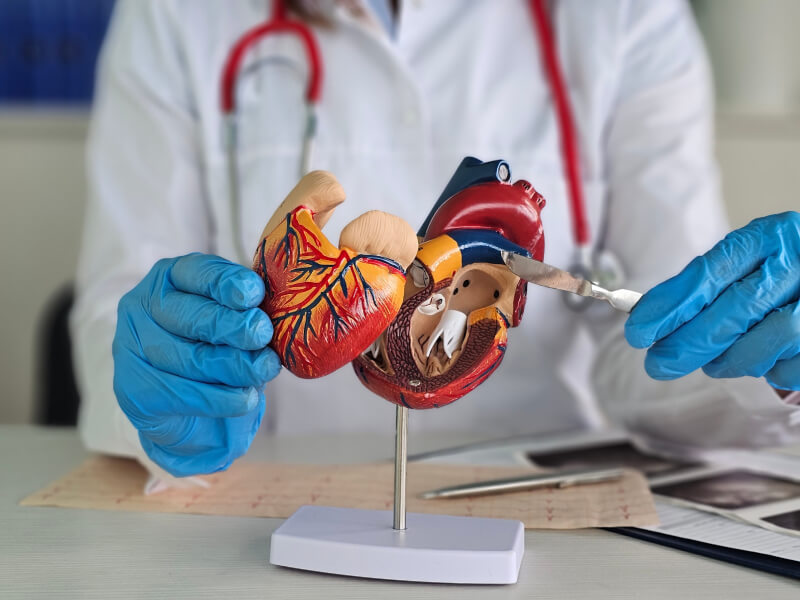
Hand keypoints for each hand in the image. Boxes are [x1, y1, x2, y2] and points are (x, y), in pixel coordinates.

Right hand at [112, 253, 280, 475]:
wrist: (193, 418)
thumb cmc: (218, 353)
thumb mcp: (234, 322)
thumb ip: (247, 311)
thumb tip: (276, 310)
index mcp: (170, 278)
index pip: (199, 272)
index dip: (228, 284)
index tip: (254, 295)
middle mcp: (143, 306)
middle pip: (195, 317)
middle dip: (236, 328)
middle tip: (263, 335)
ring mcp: (132, 348)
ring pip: (193, 358)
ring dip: (238, 366)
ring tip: (265, 369)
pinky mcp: (135, 391)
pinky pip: (187, 394)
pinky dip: (224, 398)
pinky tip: (247, 398)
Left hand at [625, 212, 799, 390]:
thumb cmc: (775, 275)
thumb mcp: (743, 264)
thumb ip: (701, 287)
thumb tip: (647, 319)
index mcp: (770, 235)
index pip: (710, 272)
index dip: (670, 305)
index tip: (638, 331)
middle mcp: (799, 262)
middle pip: (736, 308)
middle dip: (689, 341)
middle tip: (658, 363)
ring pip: (767, 341)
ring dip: (729, 359)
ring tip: (711, 363)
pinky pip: (791, 366)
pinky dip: (767, 370)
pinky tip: (758, 361)